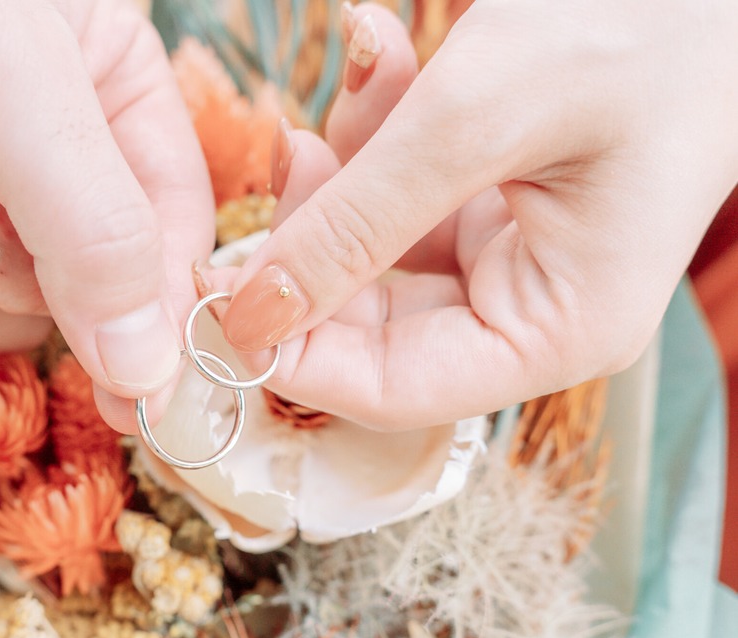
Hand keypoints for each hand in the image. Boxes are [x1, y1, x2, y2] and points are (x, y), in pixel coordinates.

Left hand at [0, 0, 213, 430]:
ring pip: (5, 316)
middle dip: (10, 274)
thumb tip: (149, 370)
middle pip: (91, 289)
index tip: (142, 394)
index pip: (173, 229)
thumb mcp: (4, 88)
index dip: (161, 315)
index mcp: (114, 91)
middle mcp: (56, 154)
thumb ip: (91, 226)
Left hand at [214, 0, 737, 429]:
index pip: (389, 388)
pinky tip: (381, 54)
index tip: (209, 294)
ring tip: (362, 71)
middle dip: (309, 242)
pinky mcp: (487, 202)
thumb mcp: (474, 122)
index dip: (290, 353)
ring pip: (371, 253)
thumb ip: (353, 226)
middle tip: (271, 162)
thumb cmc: (640, 26)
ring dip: (342, 169)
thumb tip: (250, 315)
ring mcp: (508, 256)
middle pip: (367, 324)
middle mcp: (530, 311)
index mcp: (556, 330)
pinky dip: (374, 135)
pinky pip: (396, 196)